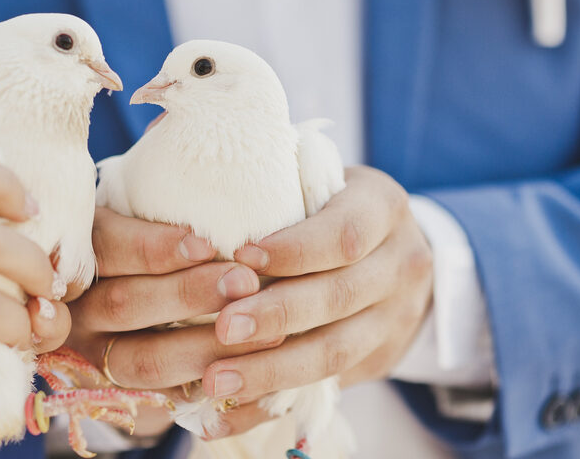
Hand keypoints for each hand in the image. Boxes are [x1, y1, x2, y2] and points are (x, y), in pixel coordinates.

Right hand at [60, 207, 279, 436]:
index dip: (154, 248)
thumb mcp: (148, 226)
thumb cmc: (156, 252)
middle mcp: (76, 310)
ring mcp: (95, 357)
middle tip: (244, 282)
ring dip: (206, 345)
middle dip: (188, 293)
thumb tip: (233, 223)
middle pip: (123, 304)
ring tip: (262, 331)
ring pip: (144, 359)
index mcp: (80, 255)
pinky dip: (207, 385)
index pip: (107, 247)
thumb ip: (171, 221)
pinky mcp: (123, 394)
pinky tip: (248, 373)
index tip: (206, 244)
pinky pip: (163, 398)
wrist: (128, 317)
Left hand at [200, 166, 433, 437]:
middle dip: (277, 316)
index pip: (344, 233)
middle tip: (222, 329)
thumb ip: (268, 182)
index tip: (241, 257)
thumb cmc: (331, 207)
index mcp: (383, 208)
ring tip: (216, 380)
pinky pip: (324, 388)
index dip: (294, 249)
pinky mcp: (378, 360)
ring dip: (272, 371)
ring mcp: (395, 318)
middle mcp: (400, 264)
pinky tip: (224, 415)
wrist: (398, 255)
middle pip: (339, 297)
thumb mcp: (319, 180)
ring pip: (335, 352)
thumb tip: (179, 164)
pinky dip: (270, 405)